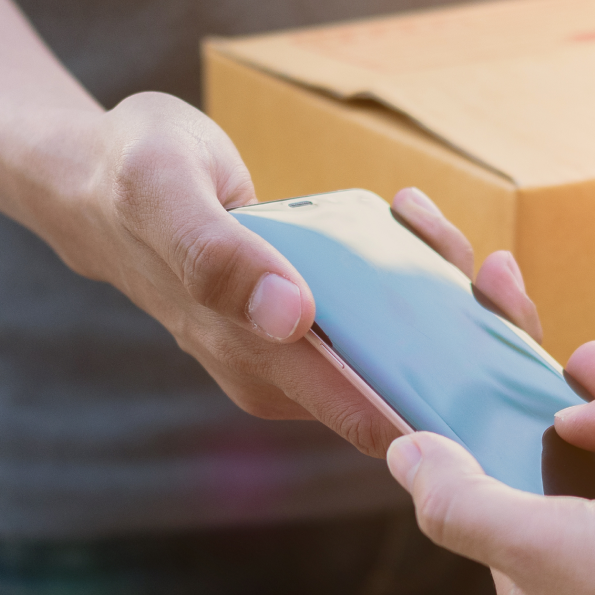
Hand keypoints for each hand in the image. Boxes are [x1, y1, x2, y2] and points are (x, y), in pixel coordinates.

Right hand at [50, 91, 540, 457]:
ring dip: (443, 290)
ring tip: (432, 222)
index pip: (376, 413)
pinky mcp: (313, 323)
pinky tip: (411, 216)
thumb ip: (219, 258)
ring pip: (404, 346)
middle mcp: (286, 377)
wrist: (101, 182)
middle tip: (493, 270)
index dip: (448, 387)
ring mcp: (301, 353)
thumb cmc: (132, 180)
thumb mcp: (165, 195)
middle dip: (468, 334)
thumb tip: (288, 317)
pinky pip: (384, 314)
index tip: (491, 323)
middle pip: (407, 386)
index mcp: (256, 367)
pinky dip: (413, 270)